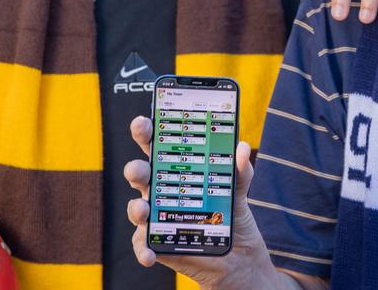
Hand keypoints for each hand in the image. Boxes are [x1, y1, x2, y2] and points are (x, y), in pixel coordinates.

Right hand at [123, 117, 279, 289]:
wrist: (238, 255)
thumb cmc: (231, 214)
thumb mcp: (238, 190)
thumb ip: (240, 170)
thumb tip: (241, 147)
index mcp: (176, 168)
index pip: (156, 145)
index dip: (145, 131)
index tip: (143, 122)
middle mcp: (160, 189)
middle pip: (141, 174)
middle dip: (135, 168)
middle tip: (140, 169)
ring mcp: (156, 216)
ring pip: (137, 208)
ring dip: (136, 208)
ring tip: (144, 210)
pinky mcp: (157, 241)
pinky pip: (143, 244)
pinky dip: (143, 249)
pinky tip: (150, 254)